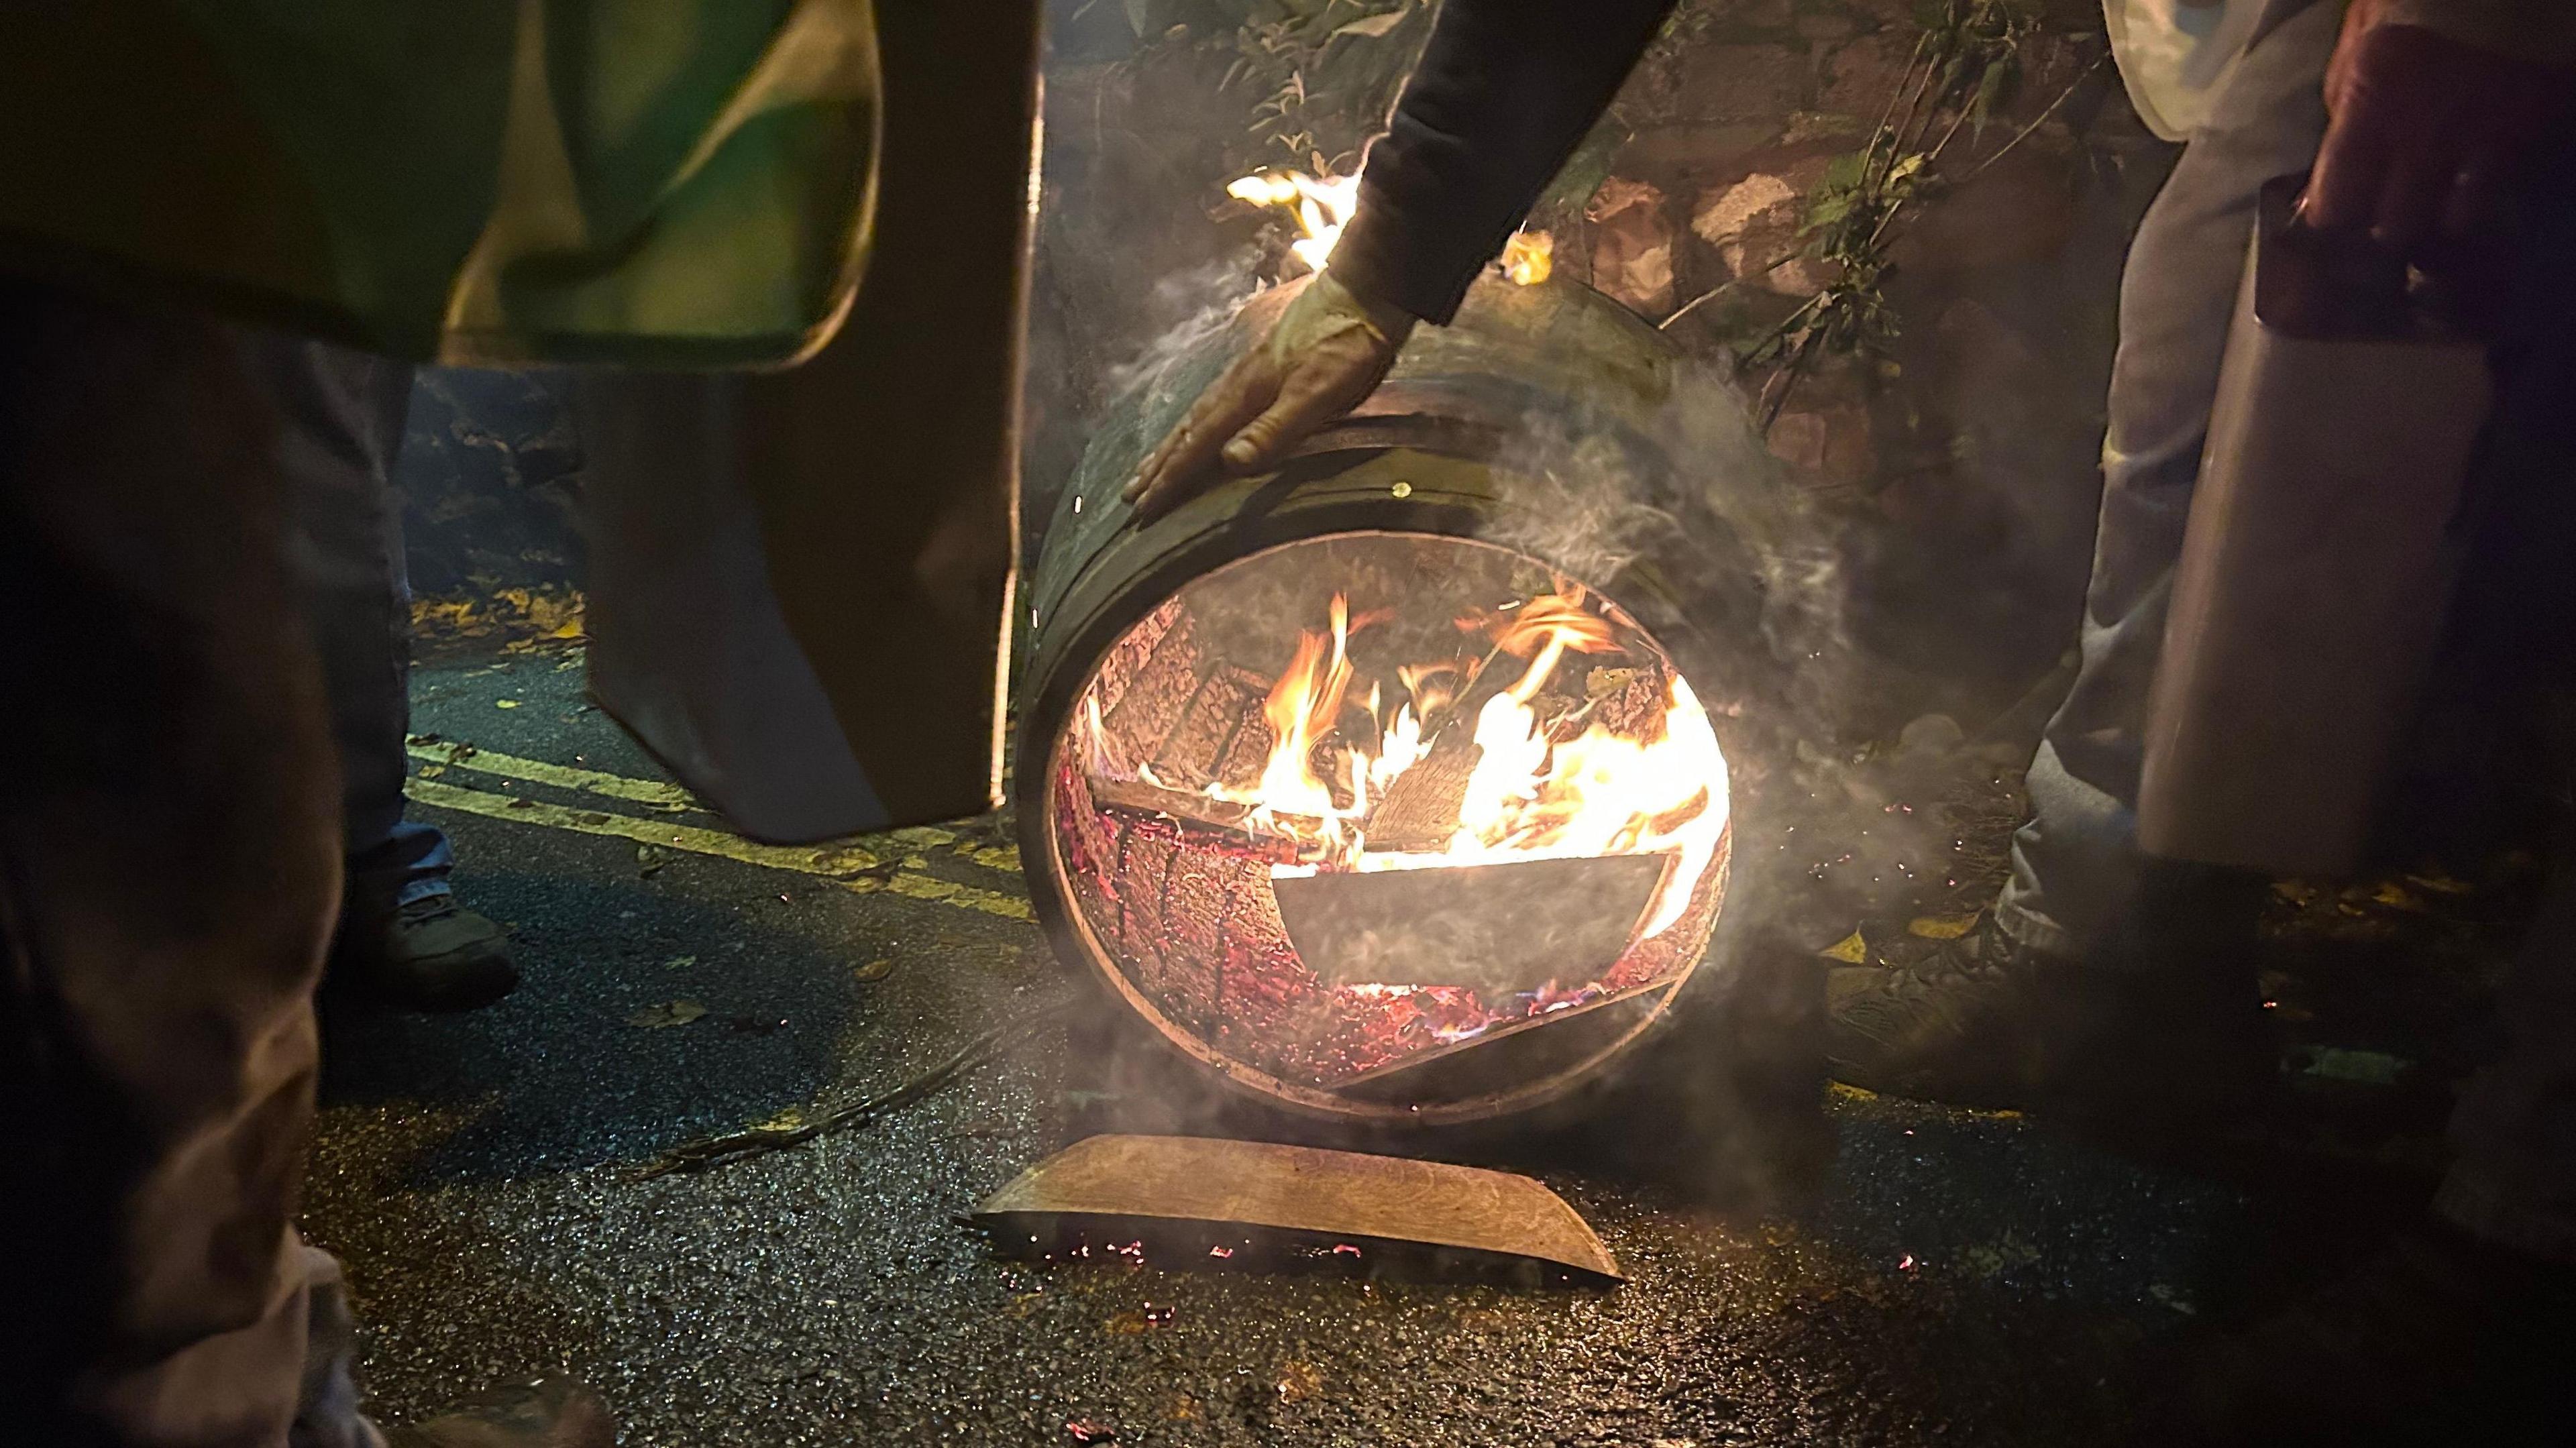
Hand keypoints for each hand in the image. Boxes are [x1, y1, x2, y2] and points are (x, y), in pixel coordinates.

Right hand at [1122, 271, 1413, 523]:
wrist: (1364, 288)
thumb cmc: (1347, 344)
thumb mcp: (1318, 392)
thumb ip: (1276, 428)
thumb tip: (1229, 462)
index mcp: (1246, 394)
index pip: (1198, 445)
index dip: (1171, 478)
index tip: (1144, 508)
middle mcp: (1237, 384)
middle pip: (1188, 431)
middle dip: (1159, 467)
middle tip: (1130, 496)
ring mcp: (1247, 372)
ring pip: (1197, 416)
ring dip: (1171, 446)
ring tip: (1149, 468)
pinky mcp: (1261, 364)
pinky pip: (1214, 404)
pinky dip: (1195, 423)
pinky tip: (1199, 425)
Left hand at [2304, 18, 2570, 272]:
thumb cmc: (2411, 8)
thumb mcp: (2356, 50)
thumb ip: (2341, 107)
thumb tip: (2327, 164)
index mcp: (2368, 111)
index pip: (2336, 205)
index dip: (2333, 217)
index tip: (2335, 214)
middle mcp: (2419, 138)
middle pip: (2393, 226)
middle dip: (2384, 226)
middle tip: (2383, 212)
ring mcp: (2475, 141)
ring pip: (2448, 223)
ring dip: (2435, 218)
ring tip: (2428, 205)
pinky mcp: (2520, 137)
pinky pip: (2494, 196)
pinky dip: (2478, 202)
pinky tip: (2467, 190)